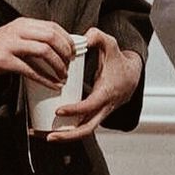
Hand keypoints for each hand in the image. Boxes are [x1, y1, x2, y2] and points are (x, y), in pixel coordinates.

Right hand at [0, 17, 74, 90]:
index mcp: (21, 23)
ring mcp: (9, 43)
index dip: (67, 39)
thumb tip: (53, 49)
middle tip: (70, 66)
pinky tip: (52, 86)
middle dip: (66, 52)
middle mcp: (16, 30)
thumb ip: (28, 40)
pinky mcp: (2, 60)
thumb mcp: (10, 40)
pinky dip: (45, 79)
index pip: (52, 26)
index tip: (74, 53)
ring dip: (58, 66)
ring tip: (63, 77)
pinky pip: (31, 69)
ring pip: (44, 50)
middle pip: (51, 36)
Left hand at [46, 27, 142, 142]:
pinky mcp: (95, 115)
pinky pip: (81, 127)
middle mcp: (104, 108)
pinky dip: (66, 131)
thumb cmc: (119, 61)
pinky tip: (47, 129)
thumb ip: (98, 37)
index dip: (75, 111)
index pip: (90, 107)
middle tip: (48, 136)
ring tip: (41, 135)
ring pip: (83, 131)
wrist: (133, 76)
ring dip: (63, 136)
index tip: (58, 111)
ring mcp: (100, 114)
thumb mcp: (111, 45)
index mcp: (107, 93)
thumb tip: (84, 37)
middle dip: (67, 135)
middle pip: (86, 129)